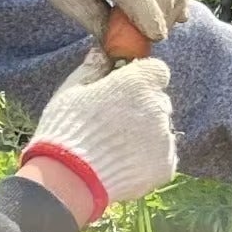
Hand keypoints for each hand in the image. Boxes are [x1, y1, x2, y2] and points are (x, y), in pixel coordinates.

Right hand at [21, 53, 177, 219]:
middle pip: (158, 101)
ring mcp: (164, 137)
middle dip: (142, 108)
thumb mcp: (71, 91)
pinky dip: (148, 159)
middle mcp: (157, 107)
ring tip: (115, 148)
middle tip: (115, 123)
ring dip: (145, 134)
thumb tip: (101, 53)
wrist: (70, 178)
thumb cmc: (65, 129)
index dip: (142, 79)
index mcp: (137, 83)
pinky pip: (163, 156)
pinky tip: (122, 163)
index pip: (157, 71)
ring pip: (161, 129)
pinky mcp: (166, 165)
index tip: (127, 89)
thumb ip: (92, 69)